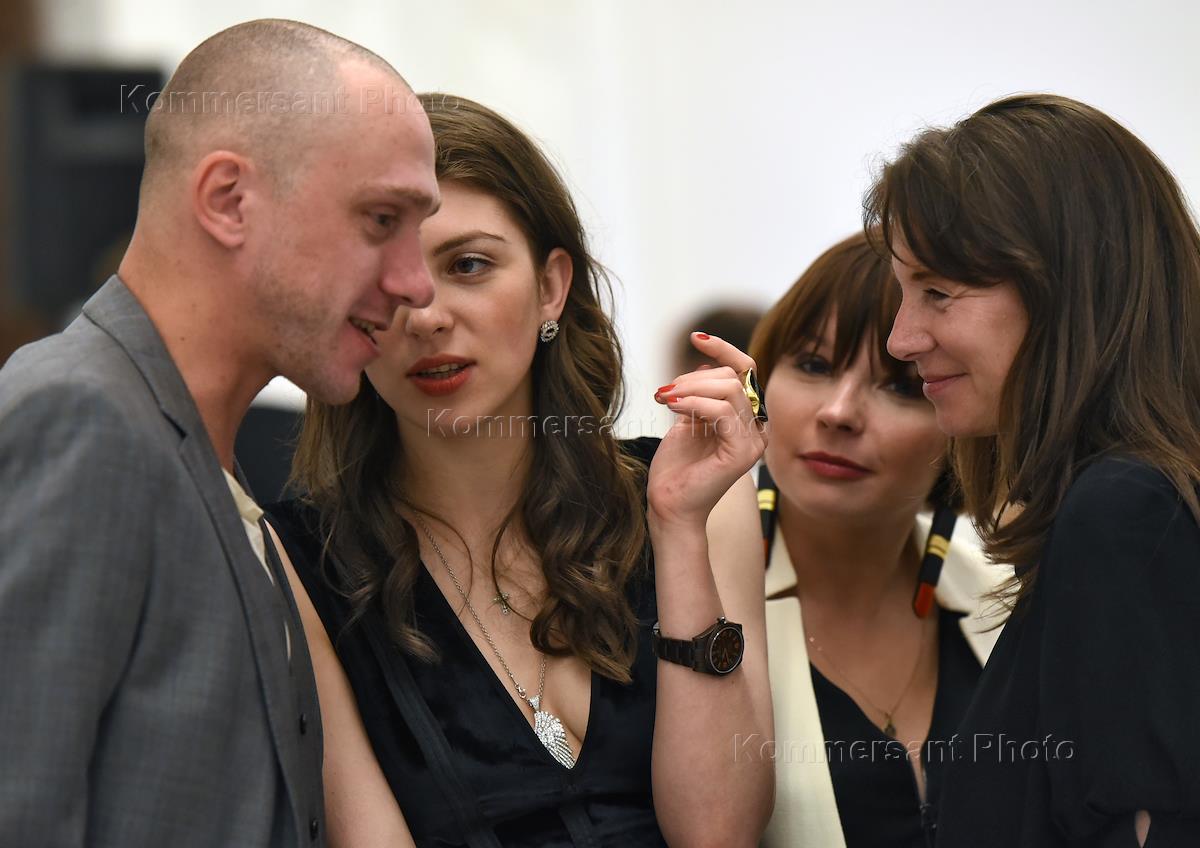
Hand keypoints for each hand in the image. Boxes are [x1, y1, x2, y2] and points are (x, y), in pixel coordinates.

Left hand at [647, 332, 766, 528]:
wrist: (669, 506)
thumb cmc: (676, 469)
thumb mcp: (687, 420)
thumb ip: (699, 395)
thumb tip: (705, 366)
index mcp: (745, 419)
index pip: (746, 371)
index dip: (724, 349)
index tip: (696, 337)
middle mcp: (756, 429)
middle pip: (734, 377)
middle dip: (692, 377)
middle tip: (663, 392)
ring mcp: (752, 441)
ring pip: (729, 389)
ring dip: (690, 388)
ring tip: (665, 398)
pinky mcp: (742, 453)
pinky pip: (722, 411)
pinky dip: (694, 403)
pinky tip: (673, 406)